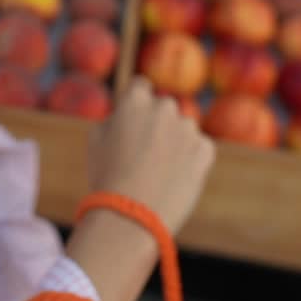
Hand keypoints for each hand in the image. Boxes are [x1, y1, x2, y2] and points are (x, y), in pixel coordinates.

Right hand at [65, 79, 215, 300]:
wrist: (131, 214)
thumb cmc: (107, 177)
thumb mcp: (96, 140)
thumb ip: (115, 119)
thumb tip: (126, 116)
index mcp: (134, 100)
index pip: (140, 86)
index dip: (137, 103)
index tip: (135, 120)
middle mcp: (163, 107)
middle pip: (163, 108)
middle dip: (157, 124)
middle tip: (146, 152)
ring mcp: (187, 128)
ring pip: (183, 129)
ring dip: (175, 142)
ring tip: (160, 172)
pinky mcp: (204, 150)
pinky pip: (201, 147)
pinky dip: (193, 158)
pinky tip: (177, 177)